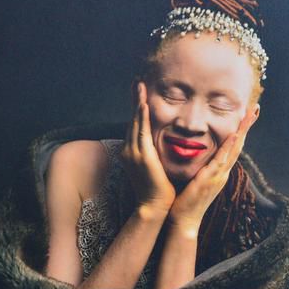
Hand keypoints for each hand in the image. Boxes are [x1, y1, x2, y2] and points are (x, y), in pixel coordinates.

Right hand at [122, 81, 175, 216]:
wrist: (153, 206)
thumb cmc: (157, 189)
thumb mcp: (153, 167)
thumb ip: (153, 154)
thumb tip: (160, 145)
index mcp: (132, 152)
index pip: (134, 125)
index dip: (136, 108)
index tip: (140, 93)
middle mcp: (129, 150)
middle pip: (132, 119)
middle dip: (134, 100)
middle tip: (136, 82)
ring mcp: (133, 152)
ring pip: (135, 122)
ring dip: (137, 103)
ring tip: (139, 86)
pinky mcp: (141, 156)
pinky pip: (141, 132)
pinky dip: (141, 117)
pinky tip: (143, 104)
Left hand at [168, 108, 258, 234]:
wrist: (183, 221)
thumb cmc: (186, 200)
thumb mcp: (195, 178)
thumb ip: (200, 167)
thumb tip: (198, 155)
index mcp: (219, 170)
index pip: (232, 146)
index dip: (240, 130)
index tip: (246, 113)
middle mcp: (222, 172)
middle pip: (238, 144)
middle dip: (247, 126)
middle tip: (256, 108)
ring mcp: (218, 176)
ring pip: (234, 149)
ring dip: (242, 131)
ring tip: (250, 115)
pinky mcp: (209, 180)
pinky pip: (220, 161)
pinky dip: (228, 148)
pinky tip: (234, 135)